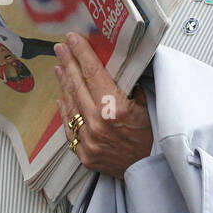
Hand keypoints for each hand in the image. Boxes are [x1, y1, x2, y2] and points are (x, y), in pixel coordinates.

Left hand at [55, 31, 152, 177]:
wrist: (151, 173)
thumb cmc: (153, 138)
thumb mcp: (146, 105)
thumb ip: (128, 86)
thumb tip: (116, 64)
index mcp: (115, 109)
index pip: (93, 73)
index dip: (81, 53)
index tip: (72, 39)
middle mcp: (98, 124)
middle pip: (78, 85)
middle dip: (68, 62)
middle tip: (61, 48)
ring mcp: (88, 140)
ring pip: (70, 105)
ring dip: (64, 83)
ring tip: (60, 67)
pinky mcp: (83, 153)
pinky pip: (69, 127)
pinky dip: (65, 110)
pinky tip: (62, 96)